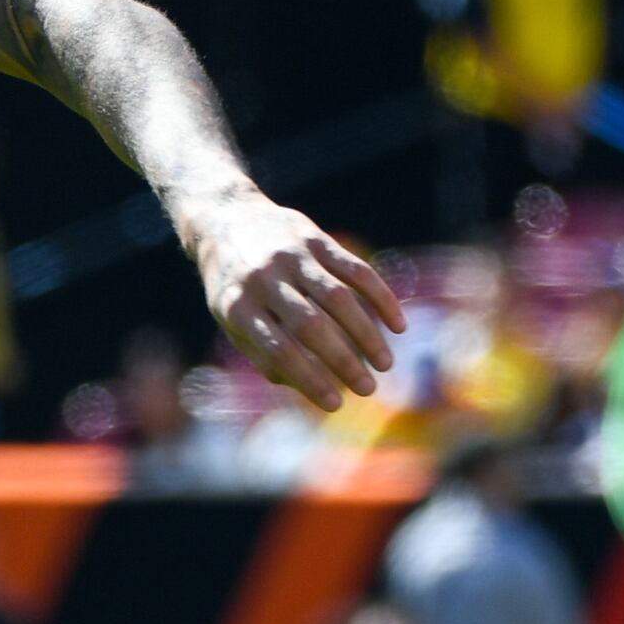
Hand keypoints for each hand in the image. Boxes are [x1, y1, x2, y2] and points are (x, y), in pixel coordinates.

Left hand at [175, 183, 406, 404]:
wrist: (225, 219)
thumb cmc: (233, 284)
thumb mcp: (230, 320)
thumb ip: (262, 353)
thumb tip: (305, 386)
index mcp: (238, 307)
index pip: (279, 350)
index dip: (310, 379)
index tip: (335, 404)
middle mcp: (264, 279)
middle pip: (311, 326)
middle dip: (343, 361)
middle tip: (368, 389)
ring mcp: (291, 256)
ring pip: (338, 298)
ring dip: (367, 333)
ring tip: (385, 364)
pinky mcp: (315, 238)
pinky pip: (354, 269)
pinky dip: (380, 296)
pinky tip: (397, 324)